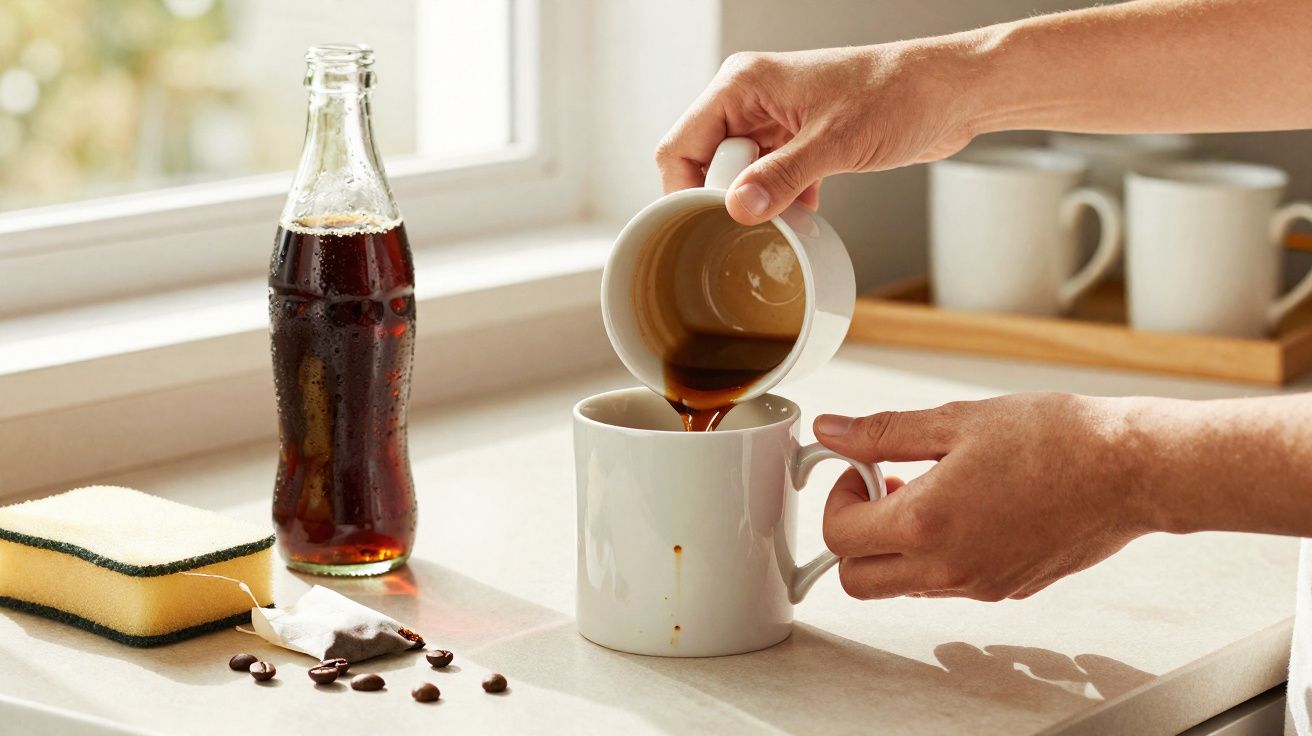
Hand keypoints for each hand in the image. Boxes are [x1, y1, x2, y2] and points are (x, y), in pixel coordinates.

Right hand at [656, 42, 978, 224]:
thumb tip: (737, 209)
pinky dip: (782, 204)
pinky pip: (769, 181)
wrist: (951, 92)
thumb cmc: (899, 93)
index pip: (681, 145)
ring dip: (757, 205)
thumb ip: (780, 177)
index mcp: (744, 84)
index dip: (684, 190)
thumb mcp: (834, 143)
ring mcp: (776, 121)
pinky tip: (803, 217)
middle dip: (723, 201)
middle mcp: (752, 99)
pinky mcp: (799, 141)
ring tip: (779, 225)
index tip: (701, 226)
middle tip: (748, 228)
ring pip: (739, 176)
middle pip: (705, 163)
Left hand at [815, 393, 1149, 600]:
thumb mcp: (956, 421)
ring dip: (896, 546)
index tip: (861, 469)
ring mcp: (979, 586)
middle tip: (881, 489)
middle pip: (858, 580)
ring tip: (929, 492)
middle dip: (854, 535)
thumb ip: (884, 433)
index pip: (838, 535)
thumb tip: (833, 431)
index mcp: (926, 523)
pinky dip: (937, 556)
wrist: (1130, 470)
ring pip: (902, 587)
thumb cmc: (1057, 440)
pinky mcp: (1007, 590)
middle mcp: (948, 568)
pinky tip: (966, 510)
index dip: (838, 497)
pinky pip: (947, 586)